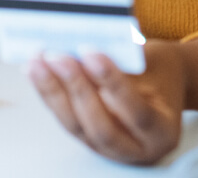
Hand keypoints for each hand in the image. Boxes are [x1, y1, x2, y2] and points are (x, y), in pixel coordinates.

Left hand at [26, 42, 189, 164]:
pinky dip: (48, 93)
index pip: (137, 113)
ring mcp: (108, 149)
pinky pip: (64, 119)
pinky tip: (35, 71)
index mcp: (163, 133)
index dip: (112, 84)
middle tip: (58, 57)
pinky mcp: (86, 139)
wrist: (161, 85)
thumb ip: (127, 60)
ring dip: (53, 92)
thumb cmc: (161, 71)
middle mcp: (136, 149)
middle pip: (101, 127)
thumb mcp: (156, 62)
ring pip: (76, 126)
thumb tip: (84, 49)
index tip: (92, 53)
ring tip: (38, 62)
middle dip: (76, 90)